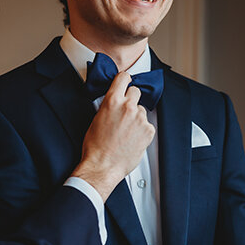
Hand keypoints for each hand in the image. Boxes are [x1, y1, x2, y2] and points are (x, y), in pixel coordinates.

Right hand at [72, 71, 154, 199]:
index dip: (124, 80)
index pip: (123, 78)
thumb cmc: (95, 147)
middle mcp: (128, 107)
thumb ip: (108, 106)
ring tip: (126, 132)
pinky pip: (147, 125)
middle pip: (135, 91)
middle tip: (125, 112)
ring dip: (136, 117)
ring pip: (142, 110)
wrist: (103, 166)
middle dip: (131, 99)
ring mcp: (140, 119)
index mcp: (112, 101)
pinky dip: (142, 130)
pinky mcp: (148, 131)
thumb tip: (114, 102)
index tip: (125, 82)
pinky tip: (132, 139)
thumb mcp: (96, 120)